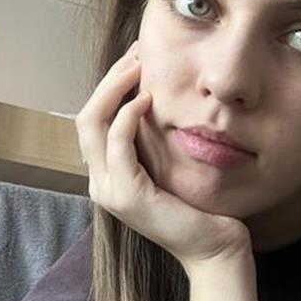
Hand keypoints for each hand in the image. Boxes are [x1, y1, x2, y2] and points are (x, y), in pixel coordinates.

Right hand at [75, 41, 252, 273]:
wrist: (214, 246)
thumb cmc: (198, 205)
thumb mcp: (170, 164)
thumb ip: (155, 140)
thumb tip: (158, 98)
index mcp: (109, 173)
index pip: (94, 120)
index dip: (110, 86)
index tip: (136, 59)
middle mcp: (101, 181)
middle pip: (85, 117)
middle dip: (109, 80)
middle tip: (136, 53)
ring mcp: (109, 190)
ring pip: (91, 124)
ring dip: (114, 88)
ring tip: (139, 65)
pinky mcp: (127, 195)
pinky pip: (117, 145)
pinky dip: (127, 116)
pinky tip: (147, 99)